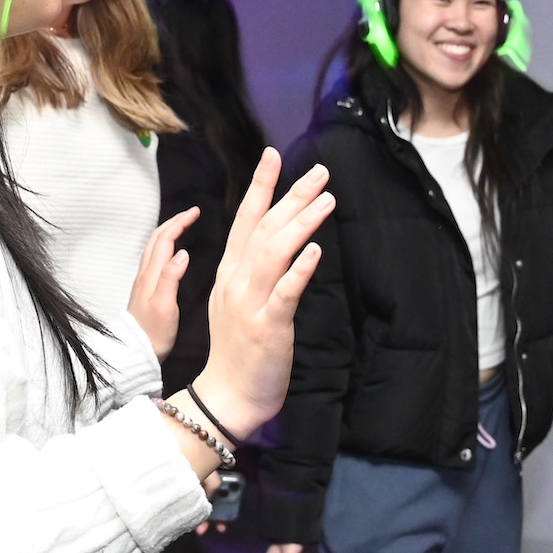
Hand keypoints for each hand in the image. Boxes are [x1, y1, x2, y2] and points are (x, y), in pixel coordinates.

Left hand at [128, 208, 200, 360]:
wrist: (135, 352)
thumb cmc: (152, 334)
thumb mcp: (165, 307)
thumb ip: (171, 278)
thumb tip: (182, 253)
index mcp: (152, 275)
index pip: (165, 239)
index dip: (180, 222)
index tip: (195, 212)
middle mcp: (145, 274)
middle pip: (156, 238)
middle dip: (174, 221)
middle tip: (192, 214)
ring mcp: (144, 282)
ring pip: (154, 247)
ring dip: (168, 231)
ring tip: (183, 225)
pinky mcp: (145, 290)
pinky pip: (154, 259)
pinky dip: (165, 246)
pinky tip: (173, 251)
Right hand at [190, 151, 333, 442]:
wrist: (226, 396)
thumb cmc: (238, 352)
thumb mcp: (239, 303)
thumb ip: (255, 273)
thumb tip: (281, 246)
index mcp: (230, 273)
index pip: (244, 220)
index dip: (260, 186)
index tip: (273, 156)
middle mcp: (237, 281)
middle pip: (263, 228)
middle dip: (291, 196)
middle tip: (319, 171)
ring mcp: (250, 302)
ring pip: (274, 252)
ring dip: (300, 223)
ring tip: (326, 200)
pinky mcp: (268, 326)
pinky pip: (284, 293)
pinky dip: (299, 270)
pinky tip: (315, 250)